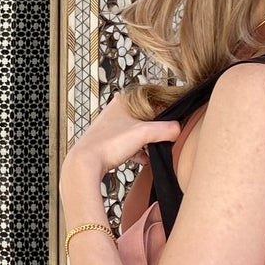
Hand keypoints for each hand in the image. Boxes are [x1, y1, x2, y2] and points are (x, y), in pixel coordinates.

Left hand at [64, 92, 179, 179]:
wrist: (84, 164)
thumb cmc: (108, 144)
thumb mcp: (144, 133)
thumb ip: (167, 129)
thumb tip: (179, 130)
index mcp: (125, 100)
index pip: (156, 102)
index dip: (168, 114)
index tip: (176, 127)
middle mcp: (118, 110)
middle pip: (149, 118)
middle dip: (158, 132)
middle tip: (166, 141)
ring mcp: (113, 126)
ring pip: (140, 132)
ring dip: (149, 143)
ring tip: (154, 152)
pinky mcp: (111, 142)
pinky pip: (132, 144)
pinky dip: (139, 151)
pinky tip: (144, 159)